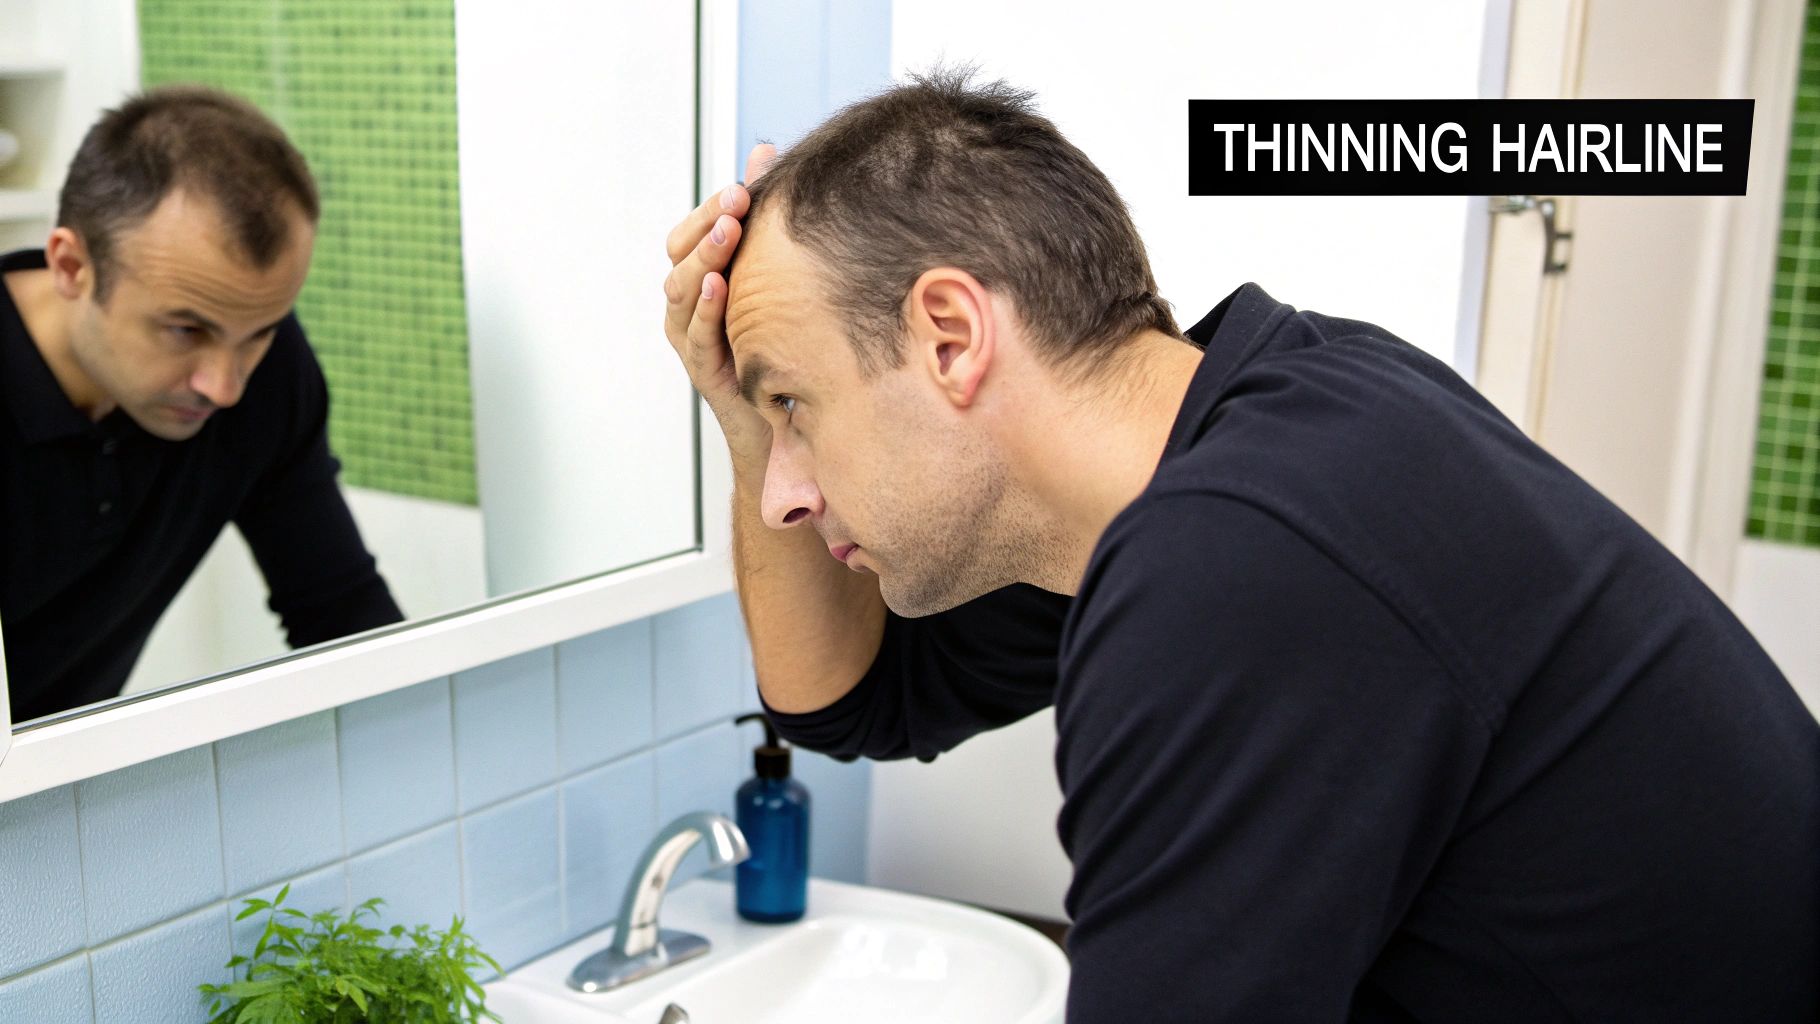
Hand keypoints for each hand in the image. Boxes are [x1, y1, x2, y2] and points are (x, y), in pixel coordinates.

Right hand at [664, 143, 775, 470]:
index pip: (691, 234)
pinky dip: (705, 308)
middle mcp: (687, 306)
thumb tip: (765, 149)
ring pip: (682, 289)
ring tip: (729, 230)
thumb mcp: (773, 279)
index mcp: (701, 282)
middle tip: (738, 197)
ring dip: (705, 256)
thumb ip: (763, 221)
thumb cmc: (779, 344)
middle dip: (709, 222)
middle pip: (681, 254)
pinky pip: (697, 335)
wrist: (784, 423)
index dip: (713, 205)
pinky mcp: (705, 370)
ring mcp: (691, 339)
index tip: (748, 178)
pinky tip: (720, 285)